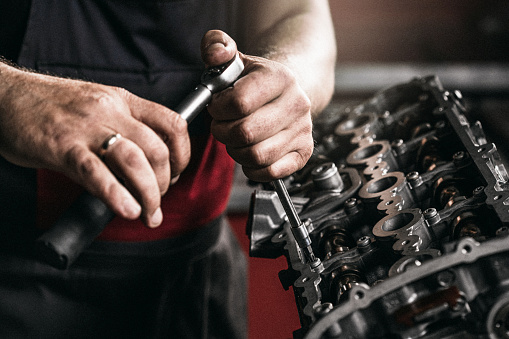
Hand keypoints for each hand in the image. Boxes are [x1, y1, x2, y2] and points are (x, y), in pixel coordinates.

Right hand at [0, 64, 189, 226]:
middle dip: (165, 184)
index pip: (172, 123)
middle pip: (156, 149)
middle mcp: (110, 111)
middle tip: (156, 202)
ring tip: (146, 213)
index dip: (183, 153)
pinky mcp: (62, 147)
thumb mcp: (99, 105)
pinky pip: (95, 173)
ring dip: (148, 194)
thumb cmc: (52, 106)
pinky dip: (116, 195)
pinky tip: (126, 209)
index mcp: (123, 100)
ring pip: (133, 162)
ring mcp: (86, 129)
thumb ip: (125, 128)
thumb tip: (146, 165)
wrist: (6, 94)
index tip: (177, 173)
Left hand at [201, 30, 313, 181]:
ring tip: (235, 139)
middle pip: (246, 133)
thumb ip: (216, 46)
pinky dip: (252, 169)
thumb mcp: (234, 59)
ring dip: (236, 151)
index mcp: (280, 77)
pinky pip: (270, 172)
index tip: (216, 107)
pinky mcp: (304, 152)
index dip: (218, 109)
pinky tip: (249, 153)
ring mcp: (303, 130)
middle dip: (223, 133)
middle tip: (222, 126)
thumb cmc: (254, 80)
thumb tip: (216, 53)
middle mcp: (297, 104)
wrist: (288, 92)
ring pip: (256, 156)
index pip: (239, 102)